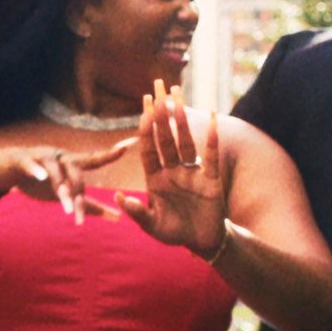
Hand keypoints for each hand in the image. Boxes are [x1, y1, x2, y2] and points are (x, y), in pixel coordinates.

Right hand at [0, 138, 129, 222]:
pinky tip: (41, 178)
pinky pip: (30, 164)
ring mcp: (40, 157)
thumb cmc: (39, 181)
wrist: (3, 171)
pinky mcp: (21, 160)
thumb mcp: (66, 195)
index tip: (131, 143)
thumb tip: (119, 218)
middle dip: (78, 192)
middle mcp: (58, 157)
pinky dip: (36, 170)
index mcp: (71, 164)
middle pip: (75, 171)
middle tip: (79, 213)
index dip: (112, 153)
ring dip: (60, 187)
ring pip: (55, 171)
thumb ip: (91, 206)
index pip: (94, 159)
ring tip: (65, 205)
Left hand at [99, 79, 228, 253]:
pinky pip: (212, 156)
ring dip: (182, 120)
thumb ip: (137, 213)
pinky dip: (213, 139)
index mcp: (155, 178)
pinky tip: (214, 118)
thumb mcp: (153, 226)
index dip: (146, 129)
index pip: (148, 149)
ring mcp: (192, 173)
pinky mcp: (211, 179)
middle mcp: (173, 170)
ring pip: (186, 142)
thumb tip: (118, 198)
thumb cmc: (174, 232)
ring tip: (177, 96)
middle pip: (165, 138)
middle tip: (158, 88)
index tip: (144, 107)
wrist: (202, 242)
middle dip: (161, 114)